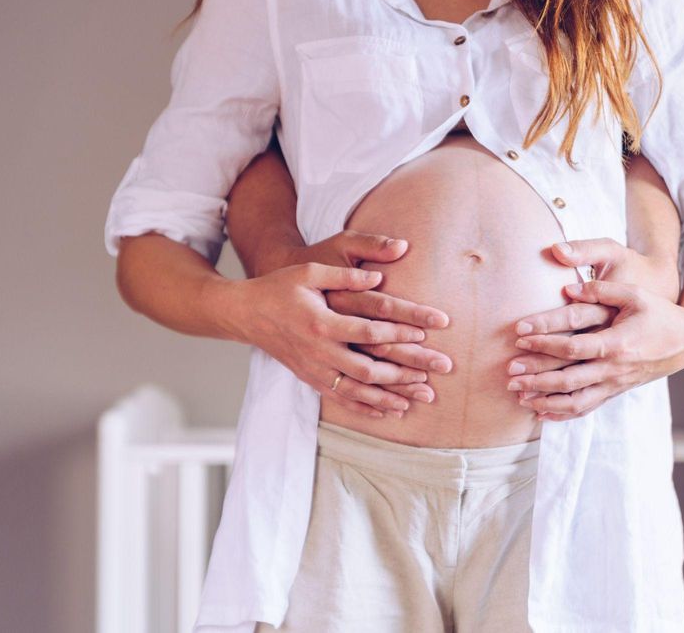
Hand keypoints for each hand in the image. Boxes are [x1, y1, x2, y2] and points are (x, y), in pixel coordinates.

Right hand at [274, 230, 453, 406]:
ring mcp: (314, 369)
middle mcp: (319, 351)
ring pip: (358, 390)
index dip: (398, 333)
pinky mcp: (311, 379)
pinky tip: (389, 411)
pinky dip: (366, 407)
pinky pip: (342, 399)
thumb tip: (380, 276)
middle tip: (437, 371)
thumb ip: (345, 277)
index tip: (426, 333)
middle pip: (369, 368)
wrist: (246, 314)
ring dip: (391, 396)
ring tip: (421, 399)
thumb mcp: (309, 273)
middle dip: (407, 372)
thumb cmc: (280, 288)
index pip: (368, 331)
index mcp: (321, 322)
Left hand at [505, 238, 683, 420]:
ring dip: (545, 402)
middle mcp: (614, 369)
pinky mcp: (616, 391)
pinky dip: (563, 414)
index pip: (573, 348)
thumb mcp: (634, 294)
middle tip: (509, 375)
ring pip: (576, 401)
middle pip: (568, 380)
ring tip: (519, 398)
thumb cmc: (659, 313)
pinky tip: (541, 413)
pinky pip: (587, 408)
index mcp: (617, 344)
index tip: (520, 338)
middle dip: (536, 378)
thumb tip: (568, 288)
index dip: (544, 344)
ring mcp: (615, 384)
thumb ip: (601, 290)